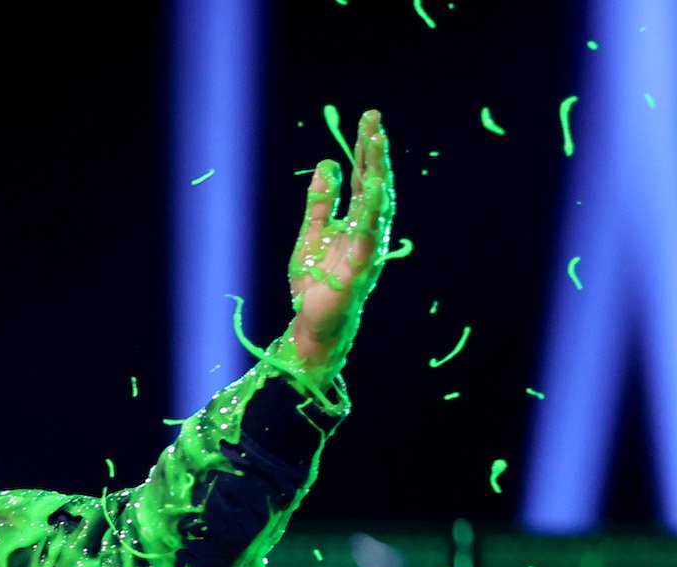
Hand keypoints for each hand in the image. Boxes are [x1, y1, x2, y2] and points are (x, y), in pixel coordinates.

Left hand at [287, 108, 392, 381]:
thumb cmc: (315, 284)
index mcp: (356, 223)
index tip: (368, 120)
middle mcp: (369, 231)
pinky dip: (372, 211)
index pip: (364, 179)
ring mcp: (368, 248)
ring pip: (378, 203)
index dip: (366, 150)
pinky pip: (369, 235)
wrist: (312, 324)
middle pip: (375, 184)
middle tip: (374, 118)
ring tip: (377, 141)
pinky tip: (373, 187)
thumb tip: (327, 164)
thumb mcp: (311, 235)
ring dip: (378, 171)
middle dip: (375, 151)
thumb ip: (320, 203)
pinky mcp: (361, 267)